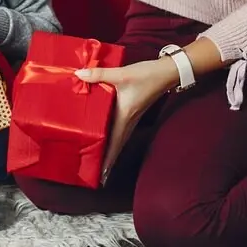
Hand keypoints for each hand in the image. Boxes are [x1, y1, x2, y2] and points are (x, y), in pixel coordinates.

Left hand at [76, 58, 179, 183]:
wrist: (168, 72)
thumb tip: (79, 74)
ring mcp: (133, 117)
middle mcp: (129, 120)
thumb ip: (99, 74)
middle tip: (98, 174)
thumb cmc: (147, 75)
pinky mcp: (135, 111)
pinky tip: (109, 136)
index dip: (108, 159)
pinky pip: (123, 129)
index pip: (114, 143)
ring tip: (102, 161)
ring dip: (112, 150)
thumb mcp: (122, 74)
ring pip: (120, 138)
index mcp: (124, 116)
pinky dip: (116, 138)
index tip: (101, 175)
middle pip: (117, 145)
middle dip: (108, 160)